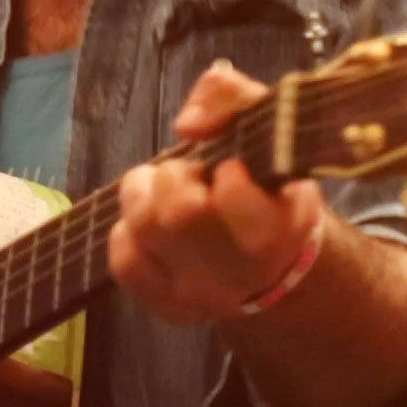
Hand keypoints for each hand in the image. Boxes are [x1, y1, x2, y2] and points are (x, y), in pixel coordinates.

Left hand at [108, 62, 323, 324]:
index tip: (230, 166)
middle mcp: (243, 270)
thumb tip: (188, 123)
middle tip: (191, 174)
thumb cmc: (272, 188)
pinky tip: (151, 224)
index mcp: (282, 224)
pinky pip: (124, 260)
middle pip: (179, 212)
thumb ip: (235, 100)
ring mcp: (203, 294)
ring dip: (145, 195)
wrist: (276, 265)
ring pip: (144, 230)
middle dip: (175, 177)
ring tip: (165, 190)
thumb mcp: (274, 132)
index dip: (223, 170)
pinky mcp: (169, 307)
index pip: (234, 196)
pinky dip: (128, 231)